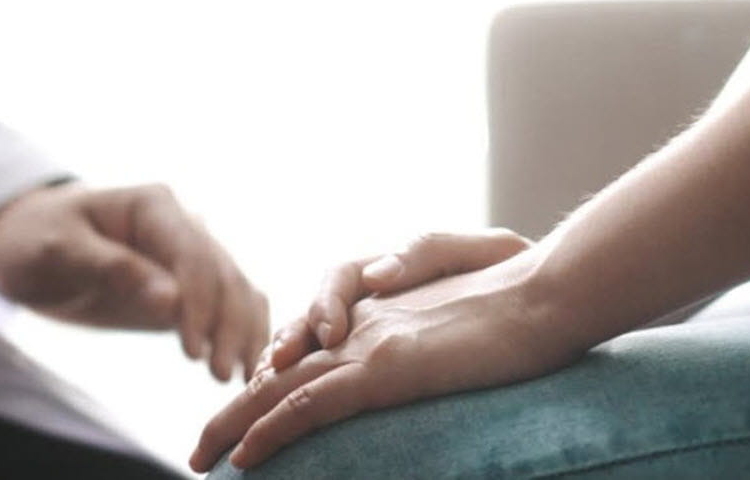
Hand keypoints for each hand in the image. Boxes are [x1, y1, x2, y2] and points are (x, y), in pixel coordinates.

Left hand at [0, 181, 268, 381]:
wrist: (26, 244)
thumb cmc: (33, 240)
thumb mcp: (57, 251)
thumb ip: (113, 270)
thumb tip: (172, 301)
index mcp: (155, 206)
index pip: (193, 254)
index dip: (199, 303)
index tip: (192, 353)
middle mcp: (183, 225)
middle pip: (223, 275)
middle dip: (227, 326)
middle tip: (220, 376)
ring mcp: (189, 255)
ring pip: (236, 291)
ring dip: (244, 333)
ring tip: (242, 378)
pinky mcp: (187, 286)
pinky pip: (228, 307)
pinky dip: (243, 333)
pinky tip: (246, 366)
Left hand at [191, 251, 580, 472]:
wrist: (549, 289)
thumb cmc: (525, 296)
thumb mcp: (469, 311)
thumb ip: (431, 324)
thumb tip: (401, 342)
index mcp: (385, 310)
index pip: (312, 345)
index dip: (276, 379)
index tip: (250, 414)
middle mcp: (366, 321)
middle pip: (281, 364)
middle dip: (234, 409)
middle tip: (201, 450)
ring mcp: (371, 342)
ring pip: (280, 385)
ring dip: (233, 424)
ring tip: (202, 459)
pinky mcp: (385, 367)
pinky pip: (311, 403)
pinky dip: (270, 429)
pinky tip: (245, 456)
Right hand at [262, 229, 530, 374]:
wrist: (548, 298)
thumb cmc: (515, 272)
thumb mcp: (484, 249)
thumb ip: (427, 252)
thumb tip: (378, 275)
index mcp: (391, 269)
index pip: (341, 277)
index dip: (327, 301)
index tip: (330, 329)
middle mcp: (373, 301)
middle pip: (315, 316)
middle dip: (290, 342)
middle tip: (275, 365)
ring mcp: (373, 333)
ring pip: (315, 348)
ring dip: (286, 367)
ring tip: (269, 386)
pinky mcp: (385, 366)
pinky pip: (336, 377)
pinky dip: (308, 391)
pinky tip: (291, 410)